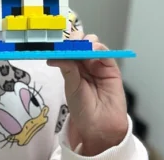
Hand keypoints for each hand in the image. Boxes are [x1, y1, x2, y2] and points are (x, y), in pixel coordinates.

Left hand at [47, 31, 128, 155]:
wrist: (100, 125)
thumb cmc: (83, 108)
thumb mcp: (71, 87)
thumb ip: (66, 68)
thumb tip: (53, 56)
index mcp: (71, 65)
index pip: (67, 48)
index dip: (63, 42)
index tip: (56, 40)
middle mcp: (84, 62)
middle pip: (80, 42)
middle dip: (74, 38)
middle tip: (69, 42)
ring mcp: (98, 64)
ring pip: (92, 44)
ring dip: (86, 41)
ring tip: (80, 46)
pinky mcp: (111, 68)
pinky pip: (106, 54)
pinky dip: (99, 48)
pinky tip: (92, 49)